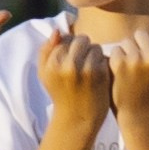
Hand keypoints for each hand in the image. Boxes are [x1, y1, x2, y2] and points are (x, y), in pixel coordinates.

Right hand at [38, 22, 118, 149]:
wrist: (77, 118)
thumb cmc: (60, 93)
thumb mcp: (45, 74)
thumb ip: (46, 50)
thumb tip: (57, 30)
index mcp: (52, 63)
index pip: (66, 38)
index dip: (70, 46)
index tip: (71, 59)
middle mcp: (68, 65)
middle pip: (82, 39)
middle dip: (84, 47)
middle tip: (83, 61)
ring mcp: (86, 69)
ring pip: (94, 46)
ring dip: (94, 54)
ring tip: (89, 68)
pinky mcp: (100, 74)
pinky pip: (103, 57)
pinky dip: (101, 63)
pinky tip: (97, 75)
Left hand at [110, 17, 148, 121]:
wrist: (139, 113)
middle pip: (140, 34)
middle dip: (137, 46)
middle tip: (139, 66)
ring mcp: (136, 61)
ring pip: (127, 42)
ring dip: (126, 53)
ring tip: (131, 71)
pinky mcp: (119, 65)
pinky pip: (116, 49)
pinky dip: (115, 60)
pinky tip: (120, 74)